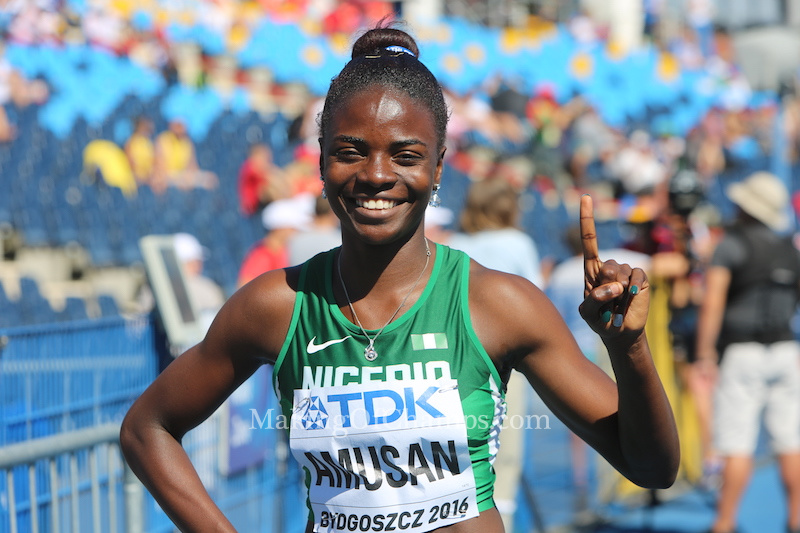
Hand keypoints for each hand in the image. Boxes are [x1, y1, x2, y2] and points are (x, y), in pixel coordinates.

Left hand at [578, 195, 648, 341]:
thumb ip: (593, 300)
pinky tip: (632, 298)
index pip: (588, 240)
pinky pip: (638, 277)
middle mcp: (608, 266)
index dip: (587, 218)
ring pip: (622, 273)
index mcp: (591, 269)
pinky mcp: (640, 278)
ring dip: (620, 292)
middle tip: (608, 301)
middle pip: (607, 266)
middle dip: (607, 286)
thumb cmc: (600, 320)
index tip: (585, 196)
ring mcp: (626, 271)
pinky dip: (634, 289)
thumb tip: (615, 286)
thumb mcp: (587, 314)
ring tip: (618, 303)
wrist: (619, 332)